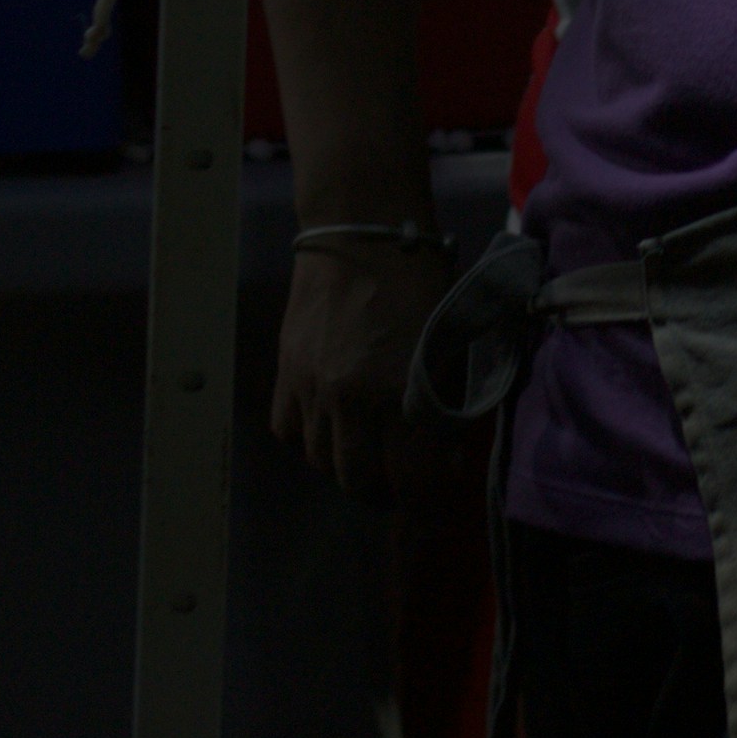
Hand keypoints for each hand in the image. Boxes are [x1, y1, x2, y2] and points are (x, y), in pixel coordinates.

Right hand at [265, 233, 448, 486]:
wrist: (362, 229)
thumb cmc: (423, 280)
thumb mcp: (451, 342)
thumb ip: (446, 402)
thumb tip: (444, 452)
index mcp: (401, 390)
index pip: (412, 481)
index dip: (427, 506)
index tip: (435, 508)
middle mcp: (350, 398)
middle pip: (361, 483)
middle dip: (388, 494)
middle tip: (404, 485)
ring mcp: (311, 387)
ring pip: (323, 463)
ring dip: (350, 469)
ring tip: (371, 458)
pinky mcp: (285, 371)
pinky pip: (289, 432)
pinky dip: (310, 440)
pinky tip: (331, 427)